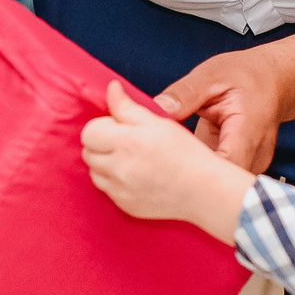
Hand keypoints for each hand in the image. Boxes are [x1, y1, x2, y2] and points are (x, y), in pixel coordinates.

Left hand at [81, 83, 254, 240]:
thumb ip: (128, 106)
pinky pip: (107, 190)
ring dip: (106, 163)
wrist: (205, 191)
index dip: (103, 125)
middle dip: (102, 143)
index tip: (120, 126)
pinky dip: (115, 181)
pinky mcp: (125, 206)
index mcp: (128, 143)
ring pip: (94, 172)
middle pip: (88, 152)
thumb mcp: (159, 123)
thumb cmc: (187, 153)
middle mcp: (120, 169)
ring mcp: (120, 191)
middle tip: (127, 141)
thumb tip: (110, 88)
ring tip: (132, 159)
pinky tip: (137, 175)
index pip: (89, 132)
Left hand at [156, 48, 285, 173]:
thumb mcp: (212, 76)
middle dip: (185, 179)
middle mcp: (253, 156)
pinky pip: (215, 178)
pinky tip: (173, 162)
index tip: (163, 167)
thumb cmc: (245, 76)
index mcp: (248, 132)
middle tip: (153, 167)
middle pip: (219, 184)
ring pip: (217, 185)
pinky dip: (194, 171)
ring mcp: (248, 166)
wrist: (272, 81)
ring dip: (189, 177)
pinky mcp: (237, 168)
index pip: (224, 167)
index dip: (194, 174)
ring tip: (160, 165)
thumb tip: (158, 106)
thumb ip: (186, 93)